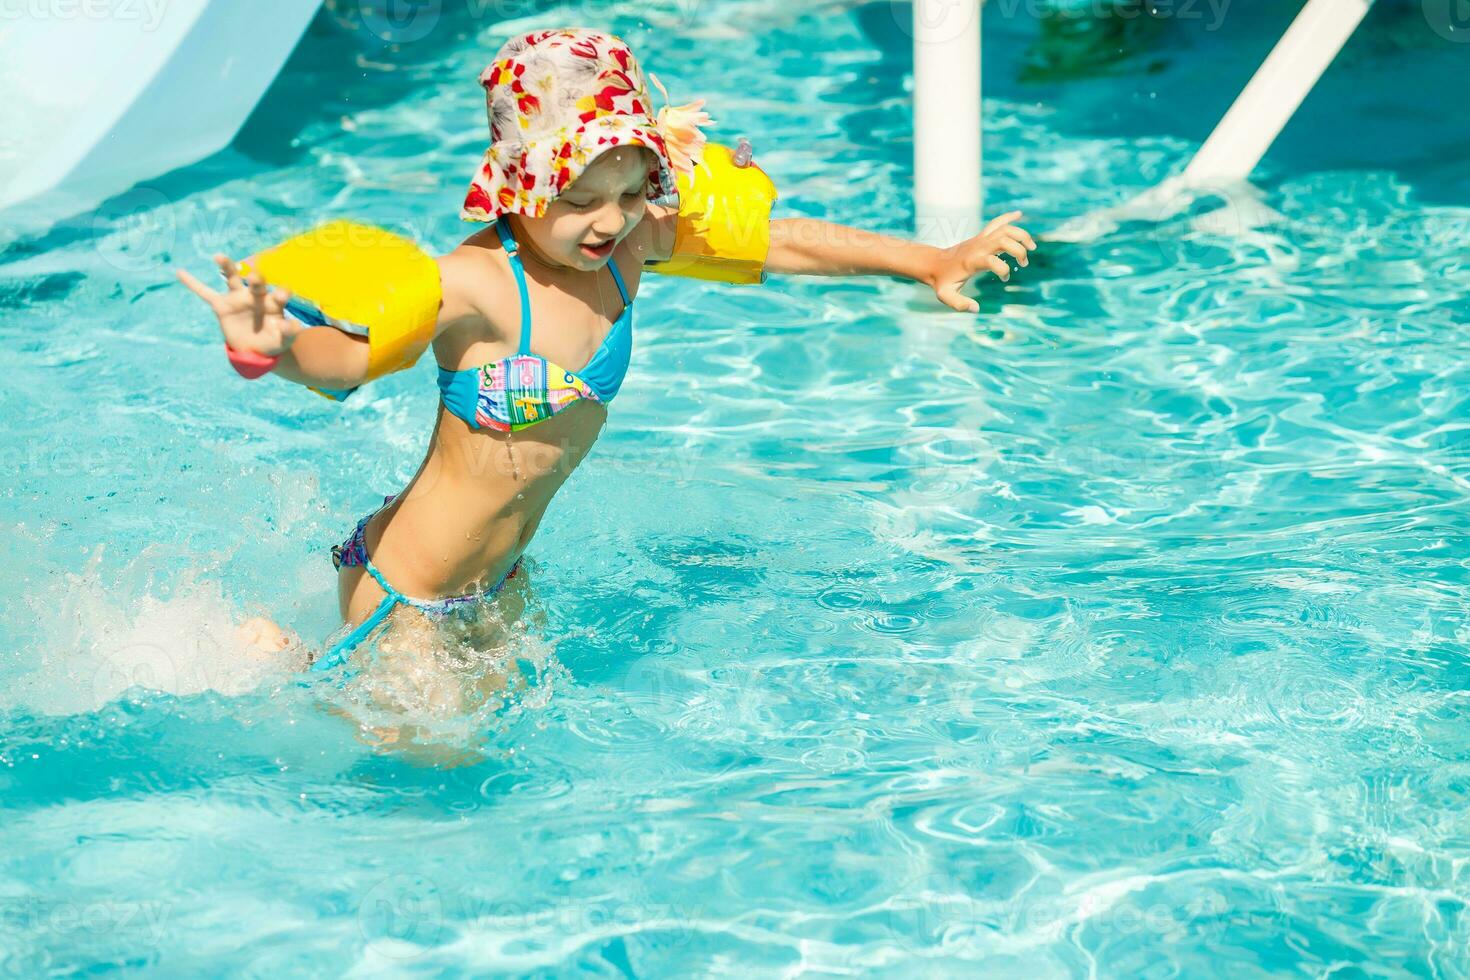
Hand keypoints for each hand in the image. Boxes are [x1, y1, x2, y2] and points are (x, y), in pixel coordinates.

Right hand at [175, 254, 301, 356]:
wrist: (255, 350)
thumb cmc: (273, 341)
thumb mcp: (283, 340)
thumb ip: (290, 332)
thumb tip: (295, 324)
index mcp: (274, 303)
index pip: (280, 294)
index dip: (282, 294)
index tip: (282, 296)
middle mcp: (256, 296)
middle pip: (256, 283)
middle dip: (256, 280)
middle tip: (256, 278)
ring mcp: (238, 299)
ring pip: (232, 279)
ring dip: (227, 267)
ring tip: (219, 257)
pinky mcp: (222, 306)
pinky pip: (205, 293)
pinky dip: (194, 284)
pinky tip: (180, 273)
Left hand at [928, 210, 1035, 312]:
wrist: (934, 263)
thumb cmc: (942, 281)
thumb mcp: (946, 295)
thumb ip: (959, 304)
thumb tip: (976, 309)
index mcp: (972, 261)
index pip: (993, 261)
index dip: (1003, 270)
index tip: (1004, 279)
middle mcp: (978, 247)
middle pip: (1004, 240)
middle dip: (1019, 250)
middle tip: (1024, 264)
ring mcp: (980, 240)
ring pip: (1004, 229)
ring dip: (1021, 235)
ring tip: (1031, 247)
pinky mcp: (981, 236)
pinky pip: (996, 223)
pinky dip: (1008, 218)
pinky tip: (1019, 214)